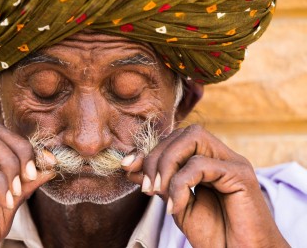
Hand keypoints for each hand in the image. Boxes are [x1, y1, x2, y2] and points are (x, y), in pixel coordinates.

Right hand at [0, 121, 54, 247]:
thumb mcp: (6, 208)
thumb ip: (25, 185)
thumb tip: (50, 164)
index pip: (4, 136)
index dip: (28, 147)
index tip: (49, 164)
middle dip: (20, 150)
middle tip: (29, 178)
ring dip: (8, 163)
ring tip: (13, 192)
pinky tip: (1, 201)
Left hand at [122, 124, 288, 247]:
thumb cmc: (215, 235)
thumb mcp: (176, 204)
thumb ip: (159, 182)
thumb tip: (131, 165)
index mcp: (209, 160)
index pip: (175, 139)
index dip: (150, 150)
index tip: (128, 166)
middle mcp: (222, 156)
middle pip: (183, 133)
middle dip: (156, 157)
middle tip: (147, 187)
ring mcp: (233, 162)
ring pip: (193, 138)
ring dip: (166, 164)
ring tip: (158, 193)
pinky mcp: (241, 175)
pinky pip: (201, 165)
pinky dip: (181, 184)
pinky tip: (177, 206)